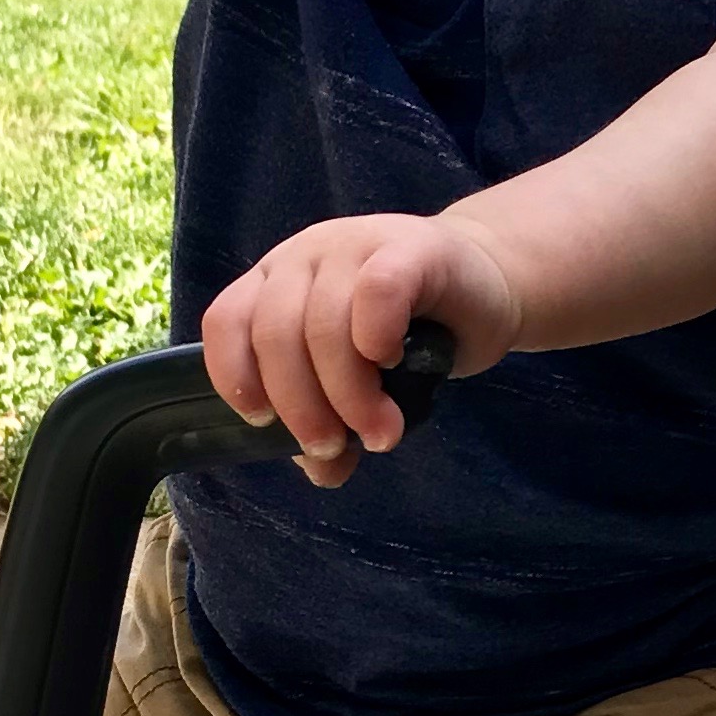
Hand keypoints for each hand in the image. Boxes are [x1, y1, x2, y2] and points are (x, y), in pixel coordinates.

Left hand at [202, 216, 518, 485]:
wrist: (488, 284)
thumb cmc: (416, 334)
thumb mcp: (362, 382)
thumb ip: (332, 419)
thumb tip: (322, 471)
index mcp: (278, 281)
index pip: (227, 322)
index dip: (236, 377)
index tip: (264, 423)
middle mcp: (306, 255)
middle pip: (276, 335)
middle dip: (301, 406)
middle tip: (335, 446)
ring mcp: (355, 244)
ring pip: (324, 324)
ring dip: (348, 394)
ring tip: (380, 432)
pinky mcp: (410, 248)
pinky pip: (376, 292)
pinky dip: (376, 337)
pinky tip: (391, 361)